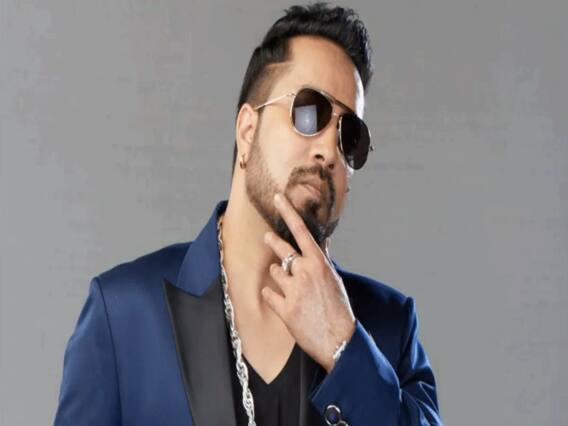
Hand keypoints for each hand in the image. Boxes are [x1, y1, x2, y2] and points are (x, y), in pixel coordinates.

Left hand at [261, 192, 355, 372]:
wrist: (339, 340)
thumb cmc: (339, 309)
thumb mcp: (333, 279)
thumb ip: (320, 261)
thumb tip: (316, 244)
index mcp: (319, 263)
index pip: (301, 231)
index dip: (288, 212)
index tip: (277, 198)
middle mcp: (305, 272)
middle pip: (281, 249)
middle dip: (272, 242)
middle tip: (268, 237)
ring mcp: (293, 290)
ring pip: (274, 272)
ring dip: (278, 277)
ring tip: (291, 289)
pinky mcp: (283, 308)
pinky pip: (268, 293)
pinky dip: (273, 296)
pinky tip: (285, 303)